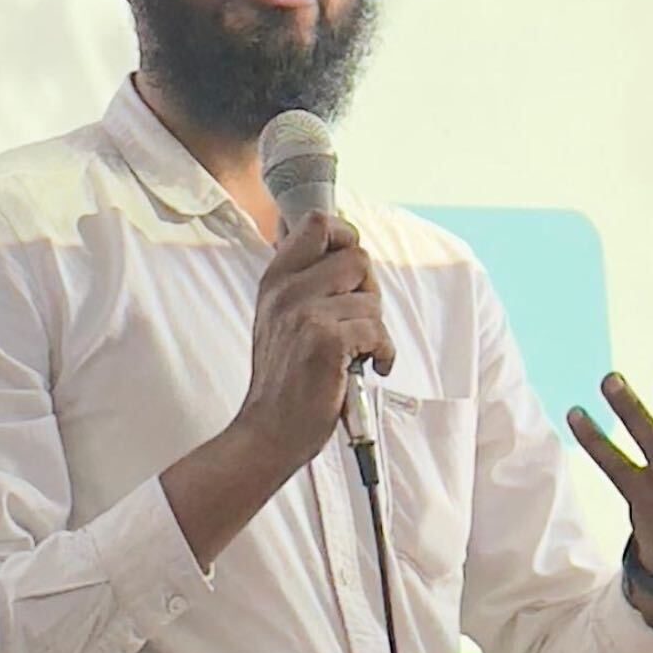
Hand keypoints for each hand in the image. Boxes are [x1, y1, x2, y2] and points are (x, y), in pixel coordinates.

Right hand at [239, 211, 394, 472]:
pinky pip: (377, 331)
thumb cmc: (284, 378)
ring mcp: (305, 314)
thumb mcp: (279, 317)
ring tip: (359, 351)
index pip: (317, 223)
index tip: (353, 267)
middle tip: (360, 320)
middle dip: (370, 290)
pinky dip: (383, 352)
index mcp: (276, 279)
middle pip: (357, 257)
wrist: (268, 430)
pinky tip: (372, 366)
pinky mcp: (326, 342)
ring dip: (376, 329)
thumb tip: (346, 250)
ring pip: (371, 299)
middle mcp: (287, 290)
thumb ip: (305, 283)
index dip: (346, 235)